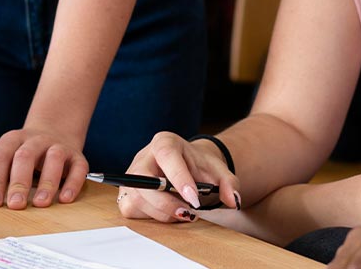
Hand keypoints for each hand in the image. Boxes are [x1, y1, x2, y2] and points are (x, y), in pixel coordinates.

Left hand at [0, 126, 88, 209]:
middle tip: (15, 204)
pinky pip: (78, 167)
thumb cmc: (20, 151)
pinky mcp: (76, 157)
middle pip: (25, 156)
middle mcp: (36, 140)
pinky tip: (65, 198)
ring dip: (48, 182)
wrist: (54, 130)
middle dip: (20, 182)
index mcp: (12, 140)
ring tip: (41, 203)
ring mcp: (58, 147)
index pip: (0, 157)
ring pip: (54, 159)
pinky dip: (73, 183)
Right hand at [116, 131, 240, 222]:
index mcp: (165, 142)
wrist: (189, 168)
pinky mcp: (127, 193)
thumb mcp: (219, 171)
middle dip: (166, 203)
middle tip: (188, 213)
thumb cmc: (200, 167)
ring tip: (182, 213)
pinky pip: (131, 210)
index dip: (179, 178)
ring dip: (160, 213)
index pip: (167, 156)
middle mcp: (144, 157)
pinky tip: (167, 214)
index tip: (194, 200)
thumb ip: (229, 183)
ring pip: (136, 199)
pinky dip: (150, 217)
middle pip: (144, 180)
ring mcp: (132, 176)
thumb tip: (233, 200)